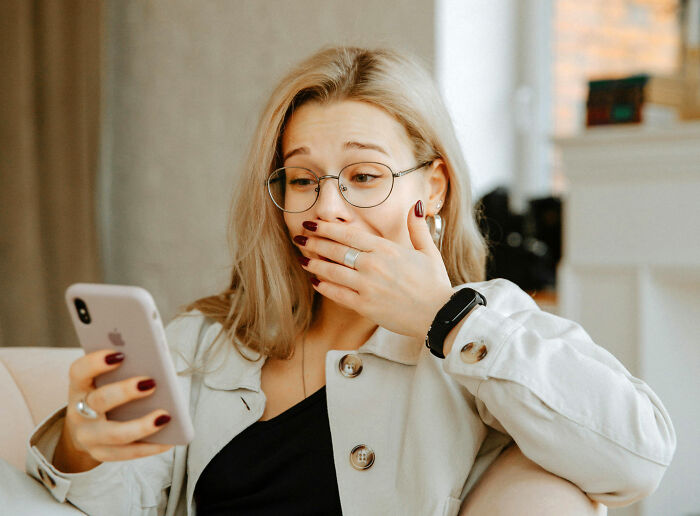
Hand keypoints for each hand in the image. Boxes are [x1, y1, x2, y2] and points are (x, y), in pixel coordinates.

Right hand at [61, 349, 173, 464]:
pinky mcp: (102, 454)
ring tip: (165, 416)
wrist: (83, 430)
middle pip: (100, 401)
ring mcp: (88, 436)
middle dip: (125, 391)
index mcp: (79, 386)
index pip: (79, 371)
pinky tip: (169, 440)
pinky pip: (128, 453)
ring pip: (115, 433)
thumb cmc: (104, 394)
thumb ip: (123, 369)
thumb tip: (156, 362)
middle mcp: (79, 412)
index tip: (120, 354)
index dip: (96, 362)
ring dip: (142, 425)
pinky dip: (150, 447)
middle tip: (151, 383)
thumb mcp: (103, 380)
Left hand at [295, 200, 454, 339]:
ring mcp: (367, 286)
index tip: (313, 224)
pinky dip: (324, 286)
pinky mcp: (364, 306)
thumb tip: (415, 205)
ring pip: (332, 271)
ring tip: (301, 259)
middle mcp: (373, 265)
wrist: (439, 315)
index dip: (327, 228)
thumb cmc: (434, 284)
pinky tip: (315, 281)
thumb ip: (417, 228)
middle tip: (299, 237)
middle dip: (314, 242)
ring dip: (313, 264)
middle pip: (335, 250)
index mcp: (386, 249)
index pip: (348, 234)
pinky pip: (337, 294)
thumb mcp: (428, 252)